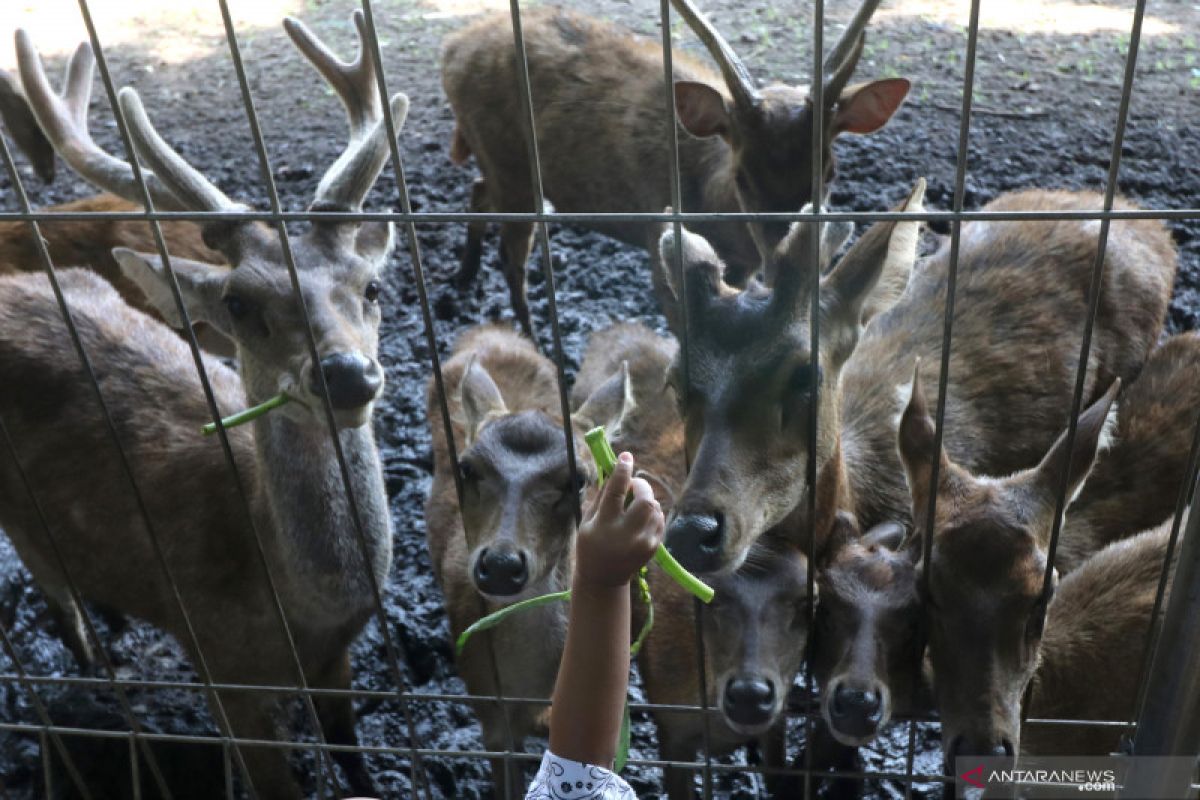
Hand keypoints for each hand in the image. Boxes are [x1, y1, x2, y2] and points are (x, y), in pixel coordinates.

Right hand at [575, 452, 664, 588]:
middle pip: (645, 500)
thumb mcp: (587, 520)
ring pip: (655, 508)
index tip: (626, 457)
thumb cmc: (590, 544)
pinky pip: (660, 519)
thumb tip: (615, 471)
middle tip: (634, 485)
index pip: (616, 492)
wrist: (604, 578)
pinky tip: (641, 518)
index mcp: (605, 525)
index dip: (622, 471)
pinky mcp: (654, 547)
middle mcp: (626, 534)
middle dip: (642, 486)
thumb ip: (602, 496)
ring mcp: (643, 542)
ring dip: (646, 500)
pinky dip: (652, 512)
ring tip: (634, 506)